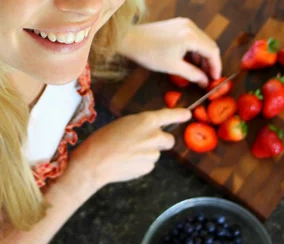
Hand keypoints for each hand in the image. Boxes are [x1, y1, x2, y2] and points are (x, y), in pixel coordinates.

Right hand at [70, 108, 191, 189]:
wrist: (95, 161)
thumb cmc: (103, 139)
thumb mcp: (123, 123)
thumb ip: (140, 126)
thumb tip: (147, 132)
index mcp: (146, 121)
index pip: (169, 115)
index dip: (179, 115)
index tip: (187, 115)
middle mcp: (154, 136)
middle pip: (169, 139)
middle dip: (161, 142)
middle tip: (144, 143)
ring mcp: (153, 153)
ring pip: (156, 153)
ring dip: (147, 153)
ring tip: (127, 154)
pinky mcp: (148, 167)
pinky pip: (149, 164)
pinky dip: (141, 163)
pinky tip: (127, 162)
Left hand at [118, 18, 221, 86]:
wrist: (130, 39)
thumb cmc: (150, 54)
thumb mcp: (173, 67)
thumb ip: (193, 74)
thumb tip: (205, 82)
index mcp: (191, 36)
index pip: (212, 51)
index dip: (216, 66)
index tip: (215, 79)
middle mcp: (191, 26)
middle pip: (209, 45)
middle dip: (211, 62)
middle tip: (209, 77)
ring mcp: (184, 23)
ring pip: (202, 41)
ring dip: (203, 56)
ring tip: (200, 72)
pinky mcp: (178, 24)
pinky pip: (194, 37)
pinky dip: (195, 49)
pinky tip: (191, 61)